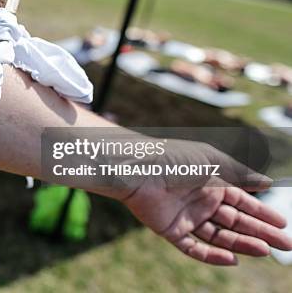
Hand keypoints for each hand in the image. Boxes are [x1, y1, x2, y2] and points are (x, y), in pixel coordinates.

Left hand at [120, 141, 291, 264]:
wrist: (140, 168)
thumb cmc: (175, 158)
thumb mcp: (212, 161)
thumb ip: (239, 173)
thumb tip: (268, 182)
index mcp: (211, 184)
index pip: (243, 202)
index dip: (262, 214)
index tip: (282, 224)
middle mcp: (201, 202)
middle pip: (236, 222)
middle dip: (260, 232)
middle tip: (285, 245)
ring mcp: (186, 217)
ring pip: (219, 236)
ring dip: (242, 244)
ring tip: (265, 250)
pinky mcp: (171, 230)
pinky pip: (194, 247)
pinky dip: (212, 256)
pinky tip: (233, 259)